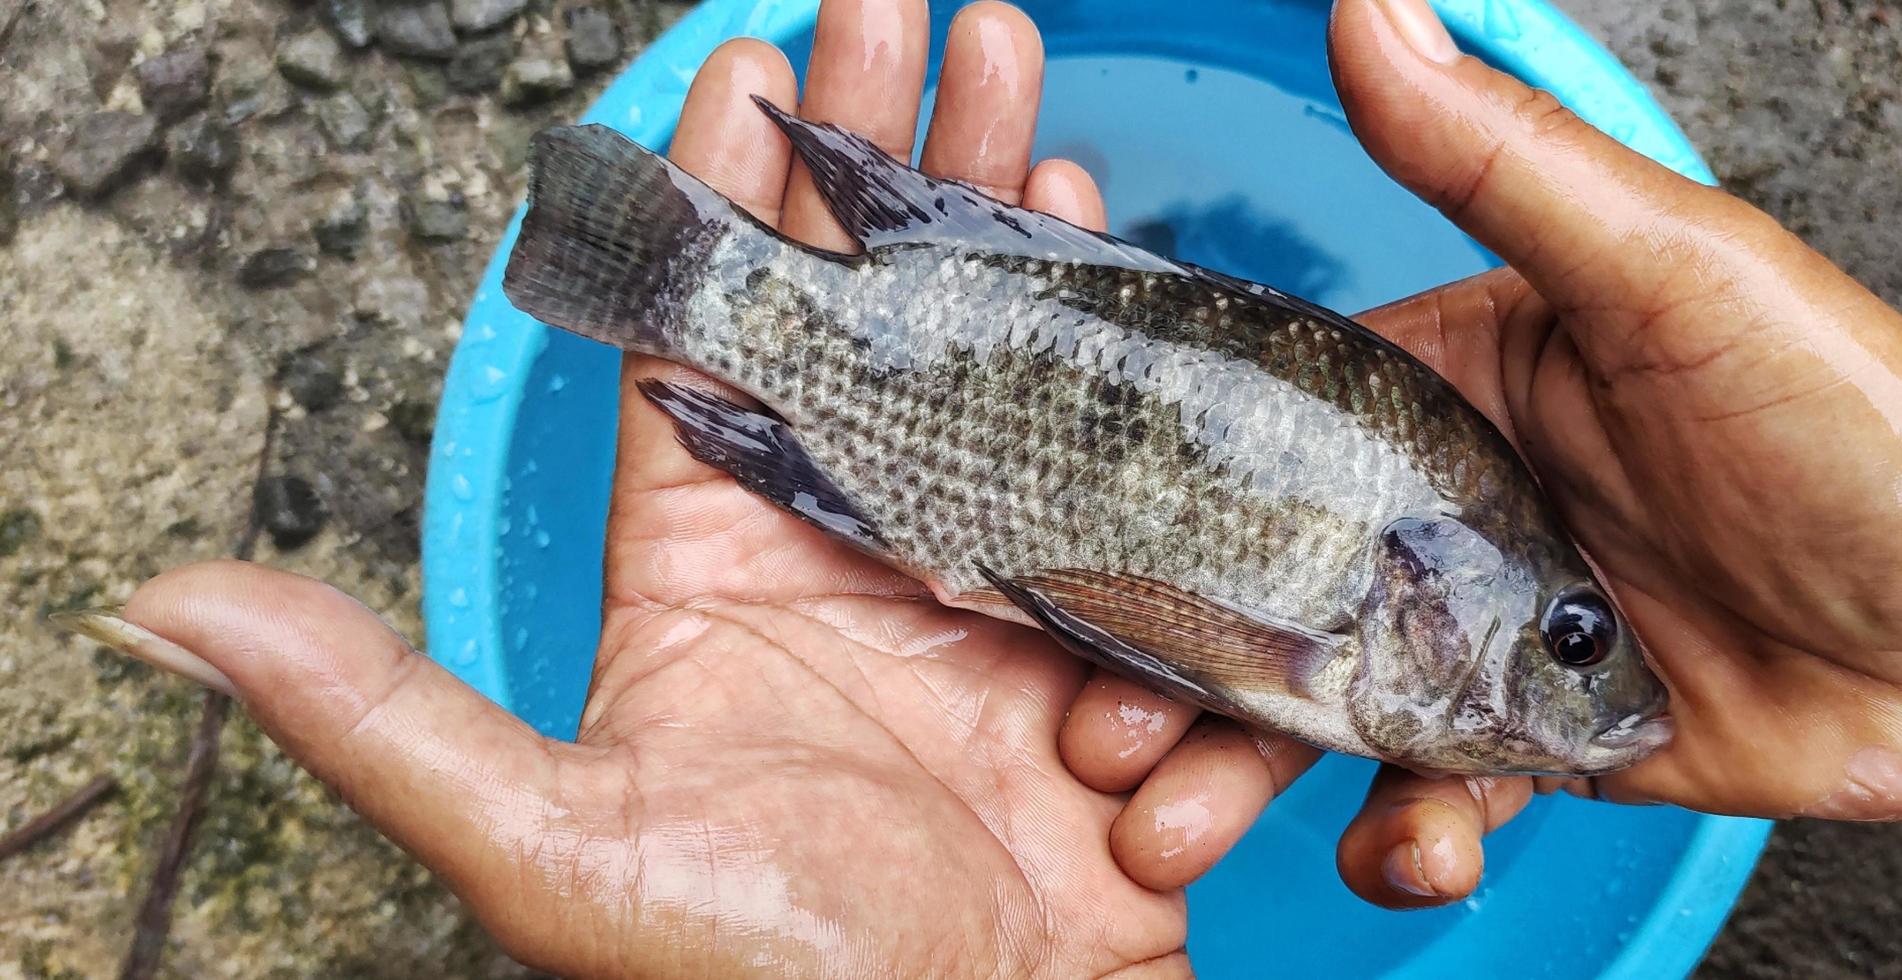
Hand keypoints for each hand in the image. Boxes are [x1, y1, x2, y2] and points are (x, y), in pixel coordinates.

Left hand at [89, 3, 1200, 974]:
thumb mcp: (549, 845)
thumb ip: (376, 712)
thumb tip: (164, 605)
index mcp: (710, 570)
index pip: (703, 333)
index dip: (723, 191)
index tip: (750, 54)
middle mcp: (845, 547)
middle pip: (864, 304)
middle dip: (890, 145)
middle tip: (913, 5)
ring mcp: (978, 573)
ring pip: (987, 348)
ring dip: (1004, 208)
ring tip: (1017, 73)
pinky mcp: (1092, 616)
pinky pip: (1102, 454)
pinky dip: (1114, 344)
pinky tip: (1111, 248)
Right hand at [1106, 0, 1901, 897]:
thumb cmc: (1864, 422)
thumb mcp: (1676, 275)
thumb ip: (1507, 167)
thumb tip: (1372, 8)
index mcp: (1449, 385)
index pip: (1259, 424)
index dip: (1147, 484)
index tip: (1052, 543)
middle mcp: (1447, 512)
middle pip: (1261, 592)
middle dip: (1172, 668)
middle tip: (1095, 734)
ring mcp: (1487, 638)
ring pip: (1319, 712)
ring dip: (1240, 775)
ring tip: (1180, 826)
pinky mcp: (1538, 749)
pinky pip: (1428, 803)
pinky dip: (1402, 841)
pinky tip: (1418, 849)